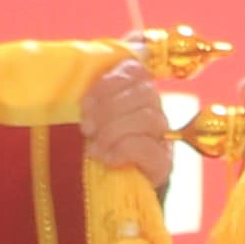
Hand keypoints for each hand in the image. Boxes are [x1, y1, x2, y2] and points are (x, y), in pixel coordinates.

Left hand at [85, 57, 177, 197]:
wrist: (99, 198)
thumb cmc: (85, 151)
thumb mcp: (82, 113)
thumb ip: (91, 85)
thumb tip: (119, 45)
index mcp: (133, 92)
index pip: (135, 69)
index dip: (109, 82)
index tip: (84, 104)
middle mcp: (153, 111)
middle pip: (144, 92)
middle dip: (109, 109)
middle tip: (86, 128)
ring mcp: (161, 138)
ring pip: (149, 117)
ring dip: (114, 130)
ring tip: (94, 146)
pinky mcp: (162, 164)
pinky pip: (150, 146)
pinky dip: (123, 149)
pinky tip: (105, 158)